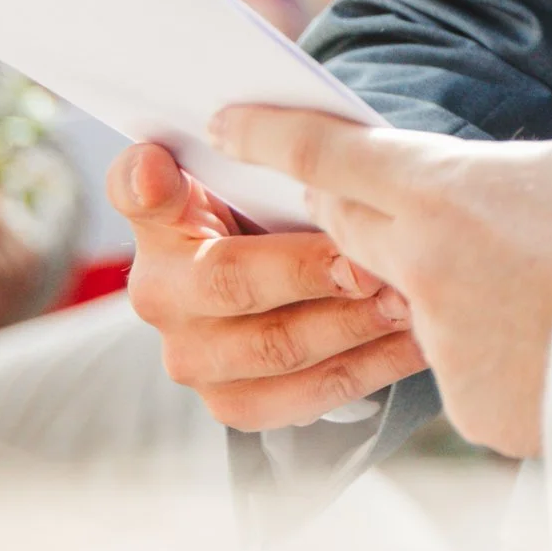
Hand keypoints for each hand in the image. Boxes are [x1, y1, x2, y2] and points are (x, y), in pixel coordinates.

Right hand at [113, 141, 427, 432]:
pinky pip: (307, 393)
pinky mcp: (236, 402)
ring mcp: (192, 358)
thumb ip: (245, 148)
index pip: (139, 191)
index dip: (149, 183)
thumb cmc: (274, 205)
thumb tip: (182, 155)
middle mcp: (158, 295)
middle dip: (311, 272)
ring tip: (407, 300)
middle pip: (233, 282)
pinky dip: (368, 366)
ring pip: (278, 347)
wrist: (289, 272)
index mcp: (156, 219)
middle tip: (373, 260)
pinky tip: (412, 342)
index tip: (161, 171)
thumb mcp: (256, 166)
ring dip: (351, 325)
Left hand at [209, 107, 551, 460]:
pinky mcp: (462, 404)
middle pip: (347, 228)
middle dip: (354, 212)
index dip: (271, 133)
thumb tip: (468, 190)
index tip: (228, 120)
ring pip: (413, 302)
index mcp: (445, 191)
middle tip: (400, 204)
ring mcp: (436, 341)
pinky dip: (498, 354)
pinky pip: (462, 367)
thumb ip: (495, 176)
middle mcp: (421, 266)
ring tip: (542, 292)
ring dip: (457, 292)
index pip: (329, 154)